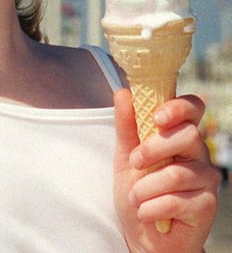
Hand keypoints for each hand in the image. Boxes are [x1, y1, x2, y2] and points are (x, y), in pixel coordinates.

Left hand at [113, 89, 219, 252]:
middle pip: (188, 136)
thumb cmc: (137, 191)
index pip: (192, 108)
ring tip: (137, 197)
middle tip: (136, 163)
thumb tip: (123, 93)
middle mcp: (198, 155)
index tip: (156, 118)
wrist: (142, 235)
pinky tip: (147, 213)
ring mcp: (206, 180)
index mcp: (179, 137)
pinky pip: (175, 201)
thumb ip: (126, 126)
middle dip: (153, 149)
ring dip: (145, 188)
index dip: (178, 107)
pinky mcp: (206, 206)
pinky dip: (151, 208)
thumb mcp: (124, 156)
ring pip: (177, 173)